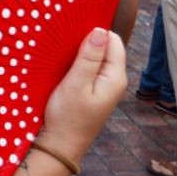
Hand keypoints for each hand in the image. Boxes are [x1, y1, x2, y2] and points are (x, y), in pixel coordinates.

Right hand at [38, 28, 125, 162]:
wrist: (61, 145)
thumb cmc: (67, 116)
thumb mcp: (75, 84)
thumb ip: (89, 58)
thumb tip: (100, 30)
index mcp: (115, 77)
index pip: (113, 41)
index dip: (95, 33)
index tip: (73, 33)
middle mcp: (114, 80)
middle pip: (106, 48)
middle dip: (88, 42)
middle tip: (65, 44)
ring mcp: (105, 87)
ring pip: (97, 58)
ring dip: (82, 54)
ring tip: (63, 55)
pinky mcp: (94, 91)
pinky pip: (90, 69)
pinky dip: (79, 64)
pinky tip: (65, 67)